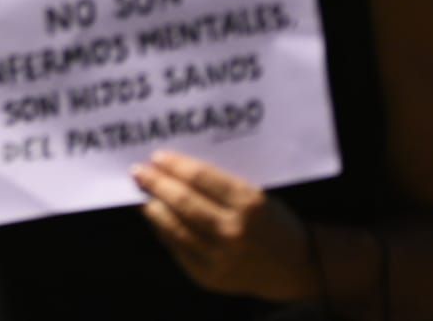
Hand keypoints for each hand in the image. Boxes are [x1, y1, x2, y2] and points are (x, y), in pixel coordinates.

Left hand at [133, 150, 315, 302]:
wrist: (292, 268)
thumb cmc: (272, 222)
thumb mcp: (256, 194)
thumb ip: (221, 185)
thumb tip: (177, 171)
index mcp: (248, 203)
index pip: (201, 178)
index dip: (176, 165)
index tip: (158, 156)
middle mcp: (232, 231)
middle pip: (184, 201)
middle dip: (157, 183)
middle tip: (140, 170)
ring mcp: (219, 257)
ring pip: (175, 227)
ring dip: (154, 207)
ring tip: (143, 194)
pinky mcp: (208, 277)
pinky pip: (177, 249)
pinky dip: (163, 230)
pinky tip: (155, 217)